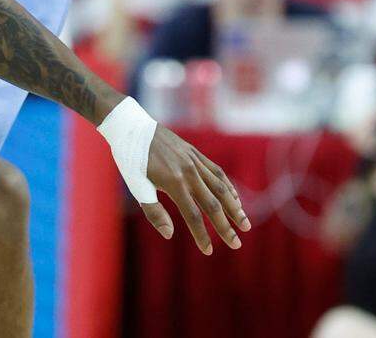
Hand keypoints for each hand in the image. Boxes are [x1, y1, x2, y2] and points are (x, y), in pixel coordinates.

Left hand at [140, 125, 250, 254]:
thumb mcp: (136, 187)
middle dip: (226, 226)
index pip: (193, 215)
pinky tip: (234, 198)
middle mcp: (189, 172)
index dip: (202, 235)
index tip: (208, 251)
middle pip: (213, 204)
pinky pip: (216, 172)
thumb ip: (153, 211)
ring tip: (245, 224)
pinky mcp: (195, 153)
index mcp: (173, 182)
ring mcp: (194, 161)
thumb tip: (169, 234)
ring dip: (234, 207)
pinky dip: (228, 186)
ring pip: (220, 187)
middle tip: (237, 245)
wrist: (131, 126)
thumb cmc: (130, 159)